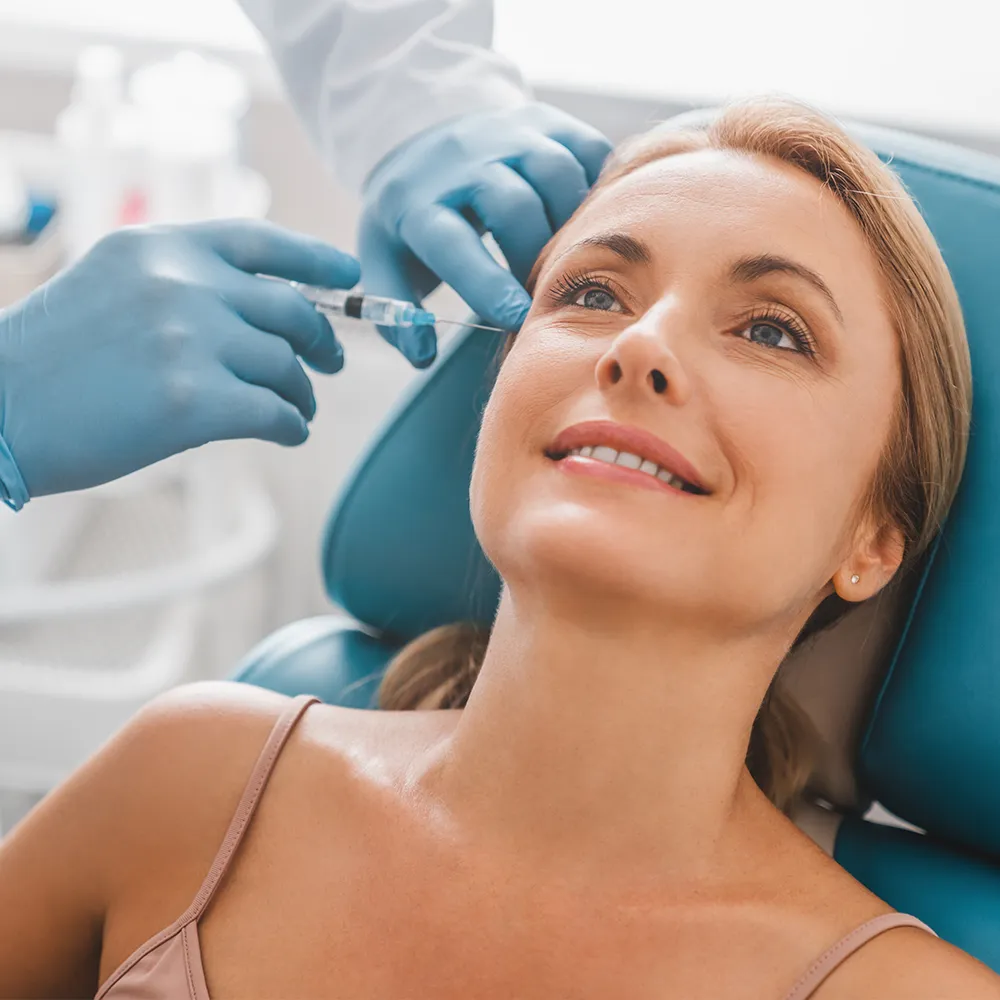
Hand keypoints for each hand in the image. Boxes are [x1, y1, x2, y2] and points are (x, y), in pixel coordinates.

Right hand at [0, 219, 359, 504]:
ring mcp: (190, 340)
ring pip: (286, 366)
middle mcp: (181, 283)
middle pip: (290, 310)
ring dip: (303, 393)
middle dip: (321, 339)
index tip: (348, 275)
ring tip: (300, 409)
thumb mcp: (113, 285)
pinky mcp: (194, 401)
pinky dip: (293, 425)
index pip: (261, 241)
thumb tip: (264, 315)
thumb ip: (183, 284)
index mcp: (161, 246)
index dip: (316, 259)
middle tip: (331, 362)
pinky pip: (276, 412)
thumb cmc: (53, 358)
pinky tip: (291, 432)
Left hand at [358, 102, 611, 366]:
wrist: (424, 134)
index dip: (487, 284)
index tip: (517, 318)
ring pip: (556, 172)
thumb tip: (422, 354)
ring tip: (573, 256)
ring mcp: (508, 133)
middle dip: (535, 256)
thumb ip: (396, 314)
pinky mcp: (547, 121)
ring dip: (574, 222)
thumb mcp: (383, 259)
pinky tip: (595, 220)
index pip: (453, 242)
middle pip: (513, 205)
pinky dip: (601, 188)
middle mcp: (464, 159)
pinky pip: (589, 151)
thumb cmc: (412, 216)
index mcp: (418, 201)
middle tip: (546, 291)